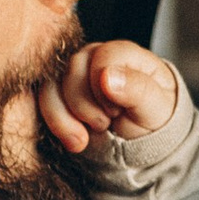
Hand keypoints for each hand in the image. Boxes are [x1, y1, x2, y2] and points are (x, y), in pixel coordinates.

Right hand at [39, 36, 181, 154]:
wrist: (140, 146)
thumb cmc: (154, 121)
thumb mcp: (156, 108)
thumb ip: (137, 88)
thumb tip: (106, 75)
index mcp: (124, 53)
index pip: (102, 57)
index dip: (105, 89)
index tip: (118, 112)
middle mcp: (95, 58)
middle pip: (72, 69)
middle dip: (84, 106)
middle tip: (105, 124)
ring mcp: (75, 76)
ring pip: (50, 85)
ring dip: (64, 117)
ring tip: (85, 138)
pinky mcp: (59, 94)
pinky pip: (42, 102)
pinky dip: (55, 124)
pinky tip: (75, 140)